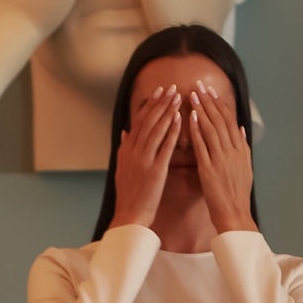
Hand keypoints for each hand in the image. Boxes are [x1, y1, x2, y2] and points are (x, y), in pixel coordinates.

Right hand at [108, 85, 181, 229]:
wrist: (129, 216)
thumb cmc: (130, 196)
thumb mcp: (123, 169)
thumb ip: (124, 149)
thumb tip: (125, 132)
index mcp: (126, 150)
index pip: (138, 121)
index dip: (149, 105)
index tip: (158, 91)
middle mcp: (133, 151)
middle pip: (147, 121)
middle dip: (160, 102)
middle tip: (171, 87)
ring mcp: (143, 160)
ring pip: (156, 129)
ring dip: (167, 111)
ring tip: (177, 97)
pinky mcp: (155, 170)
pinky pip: (165, 146)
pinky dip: (172, 131)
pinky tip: (180, 119)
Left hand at [189, 84, 254, 232]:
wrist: (235, 214)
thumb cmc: (237, 194)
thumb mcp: (245, 167)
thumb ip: (242, 146)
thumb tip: (242, 128)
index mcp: (240, 149)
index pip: (229, 120)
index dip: (220, 104)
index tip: (211, 91)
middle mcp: (232, 150)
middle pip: (220, 120)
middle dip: (209, 101)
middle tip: (199, 85)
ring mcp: (221, 159)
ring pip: (212, 128)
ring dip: (202, 110)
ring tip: (193, 95)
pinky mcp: (210, 168)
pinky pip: (203, 146)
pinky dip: (197, 130)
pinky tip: (191, 117)